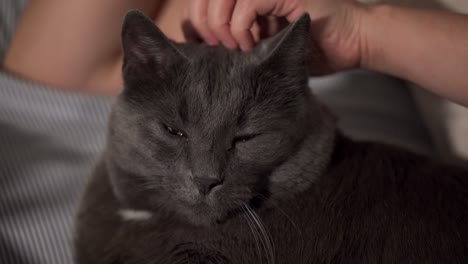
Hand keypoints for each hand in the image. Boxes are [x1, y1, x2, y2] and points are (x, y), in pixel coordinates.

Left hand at [183, 0, 366, 72]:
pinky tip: (250, 45)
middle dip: (202, 20)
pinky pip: (247, 4)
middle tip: (214, 46)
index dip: (194, 14)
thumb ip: (236, 36)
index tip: (200, 40)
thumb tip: (200, 39)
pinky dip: (241, 28)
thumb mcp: (263, 43)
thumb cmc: (311, 46)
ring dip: (220, 24)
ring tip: (234, 47)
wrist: (352, 41)